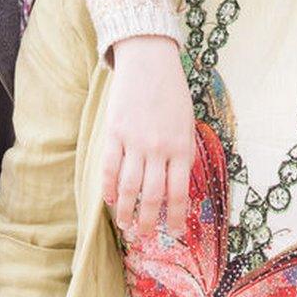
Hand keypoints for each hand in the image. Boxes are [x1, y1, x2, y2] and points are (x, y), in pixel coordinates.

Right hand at [104, 36, 195, 237]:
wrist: (149, 61)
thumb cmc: (172, 94)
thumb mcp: (187, 124)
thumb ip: (182, 153)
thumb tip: (176, 185)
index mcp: (182, 147)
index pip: (179, 193)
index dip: (176, 218)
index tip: (174, 233)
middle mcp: (159, 148)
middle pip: (153, 196)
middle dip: (150, 221)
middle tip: (146, 236)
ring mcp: (134, 141)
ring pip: (129, 187)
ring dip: (127, 211)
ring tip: (126, 225)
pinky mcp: (114, 133)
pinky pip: (109, 168)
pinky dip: (109, 188)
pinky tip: (110, 200)